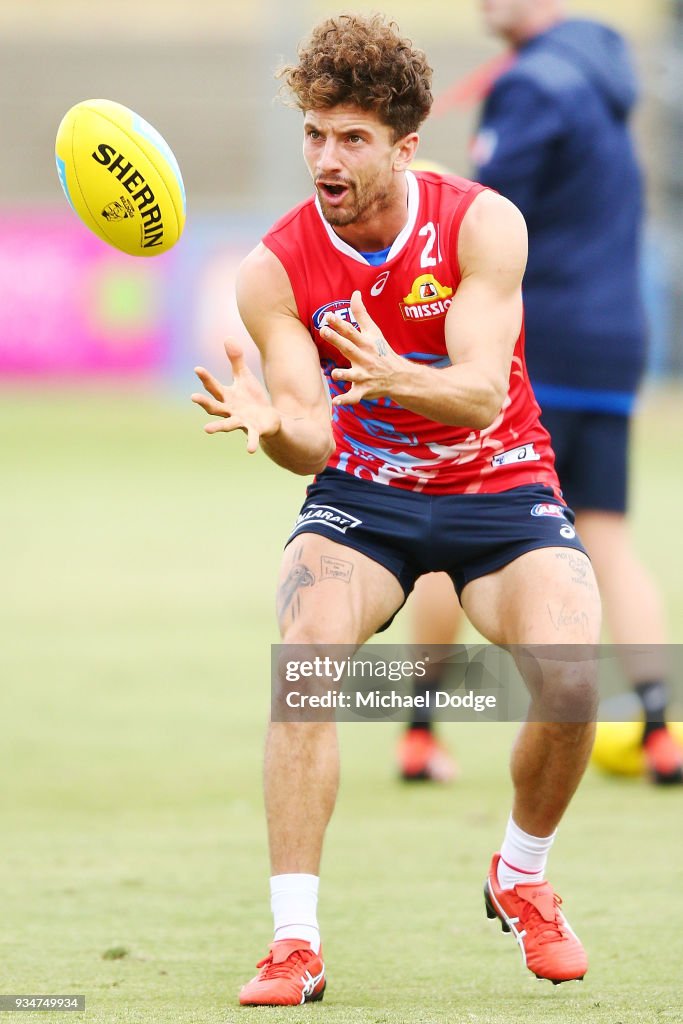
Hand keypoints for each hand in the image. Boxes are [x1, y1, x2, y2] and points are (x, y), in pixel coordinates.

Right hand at [191, 339, 280, 452]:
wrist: (267, 421)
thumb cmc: (252, 399)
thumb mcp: (244, 378)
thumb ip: (236, 360)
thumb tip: (228, 338)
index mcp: (227, 397)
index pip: (214, 387)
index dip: (206, 378)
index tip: (197, 369)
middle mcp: (230, 411)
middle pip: (214, 407)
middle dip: (204, 402)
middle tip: (192, 397)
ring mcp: (240, 422)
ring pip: (227, 424)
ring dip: (218, 427)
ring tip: (206, 430)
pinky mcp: (254, 431)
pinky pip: (251, 437)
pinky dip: (250, 443)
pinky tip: (250, 450)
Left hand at [321, 291, 403, 406]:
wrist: (399, 376)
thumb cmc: (382, 351)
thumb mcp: (373, 332)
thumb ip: (361, 314)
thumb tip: (355, 293)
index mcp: (365, 343)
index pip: (351, 331)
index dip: (339, 323)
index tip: (328, 315)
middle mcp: (365, 358)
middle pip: (349, 348)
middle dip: (337, 340)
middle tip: (324, 331)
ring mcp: (364, 375)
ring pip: (353, 375)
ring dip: (344, 374)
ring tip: (334, 373)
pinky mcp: (364, 390)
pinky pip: (354, 396)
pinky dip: (346, 400)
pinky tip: (336, 402)